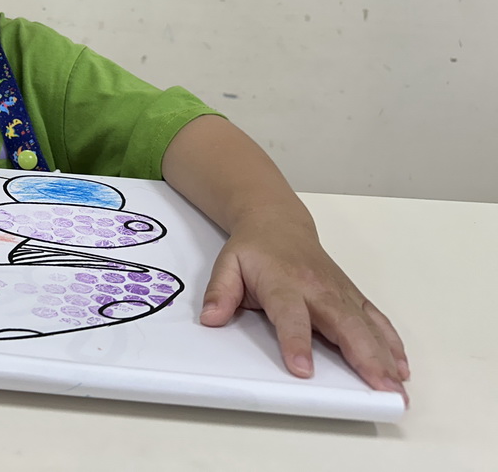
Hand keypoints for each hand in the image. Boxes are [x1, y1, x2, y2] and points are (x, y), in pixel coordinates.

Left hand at [200, 215, 409, 402]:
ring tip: (398, 388)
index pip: (291, 315)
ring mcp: (339, 292)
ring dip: (385, 356)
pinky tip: (402, 366)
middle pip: (344, 323)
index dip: (296, 342)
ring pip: (367, 325)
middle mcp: (317, 288)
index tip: (303, 371)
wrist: (277, 222)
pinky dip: (392, 343)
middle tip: (379, 389)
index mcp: (283, 283)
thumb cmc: (254, 250)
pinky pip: (376, 319)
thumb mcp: (227, 264)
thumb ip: (219, 292)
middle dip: (364, 357)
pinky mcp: (352, 295)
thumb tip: (210, 318)